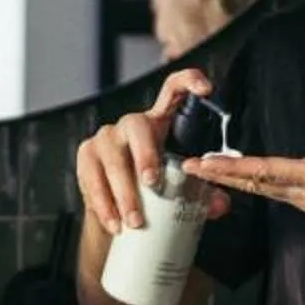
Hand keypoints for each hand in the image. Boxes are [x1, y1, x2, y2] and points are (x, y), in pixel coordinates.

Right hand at [77, 66, 233, 233]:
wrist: (120, 212)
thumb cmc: (155, 193)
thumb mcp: (182, 191)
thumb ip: (204, 197)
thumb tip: (219, 205)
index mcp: (160, 122)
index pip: (173, 90)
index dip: (189, 82)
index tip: (206, 90)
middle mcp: (131, 124)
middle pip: (137, 128)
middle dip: (145, 155)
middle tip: (153, 184)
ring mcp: (105, 138)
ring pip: (112, 157)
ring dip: (123, 191)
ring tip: (135, 220)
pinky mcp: (86, 156)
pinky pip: (92, 177)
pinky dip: (104, 203)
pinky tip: (114, 222)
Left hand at [182, 119, 304, 231]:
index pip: (267, 171)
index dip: (233, 166)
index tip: (205, 163)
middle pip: (255, 184)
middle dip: (221, 176)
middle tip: (188, 169)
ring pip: (262, 190)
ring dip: (232, 181)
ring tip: (205, 171)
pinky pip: (273, 193)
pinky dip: (251, 184)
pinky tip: (238, 177)